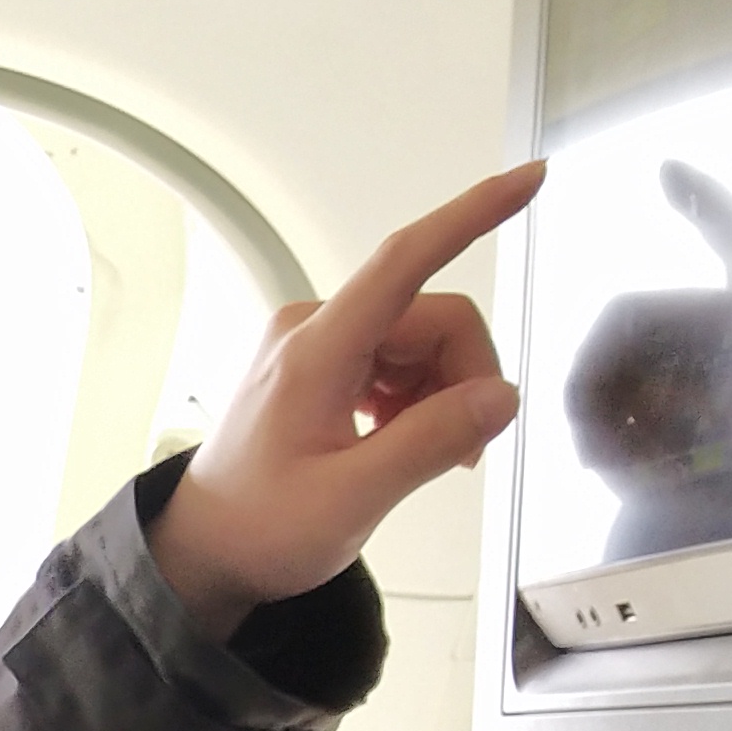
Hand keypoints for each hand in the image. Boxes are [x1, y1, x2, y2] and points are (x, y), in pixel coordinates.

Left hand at [146, 160, 547, 639]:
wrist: (202, 551)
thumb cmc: (259, 530)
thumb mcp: (351, 501)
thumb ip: (430, 443)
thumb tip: (500, 398)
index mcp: (316, 351)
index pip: (405, 260)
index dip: (473, 215)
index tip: (529, 179)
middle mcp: (311, 330)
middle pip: (431, 319)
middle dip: (465, 377)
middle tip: (463, 452)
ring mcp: (312, 344)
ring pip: (420, 341)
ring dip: (440, 393)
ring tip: (420, 457)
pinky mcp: (316, 364)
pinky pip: (394, 359)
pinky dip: (415, 397)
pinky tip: (397, 442)